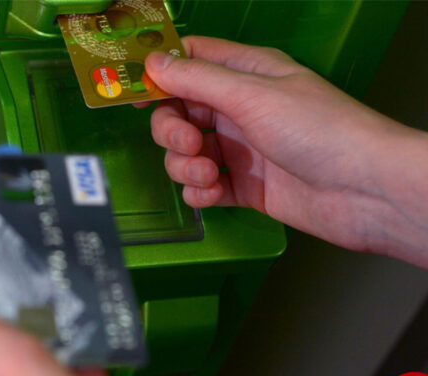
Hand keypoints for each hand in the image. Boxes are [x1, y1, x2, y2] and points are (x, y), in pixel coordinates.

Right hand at [142, 36, 427, 266]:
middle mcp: (240, 109)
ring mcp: (241, 150)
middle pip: (178, 112)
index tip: (133, 92)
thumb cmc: (320, 130)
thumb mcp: (251, 94)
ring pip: (185, 152)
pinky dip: (200, 192)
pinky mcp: (243, 187)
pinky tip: (213, 193)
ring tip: (209, 175)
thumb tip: (153, 62)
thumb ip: (197, 79)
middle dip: (171, 130)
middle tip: (189, 143)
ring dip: (184, 165)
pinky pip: (202, 186)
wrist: (363, 191)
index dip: (159, 73)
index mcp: (245, 74)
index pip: (190, 60)